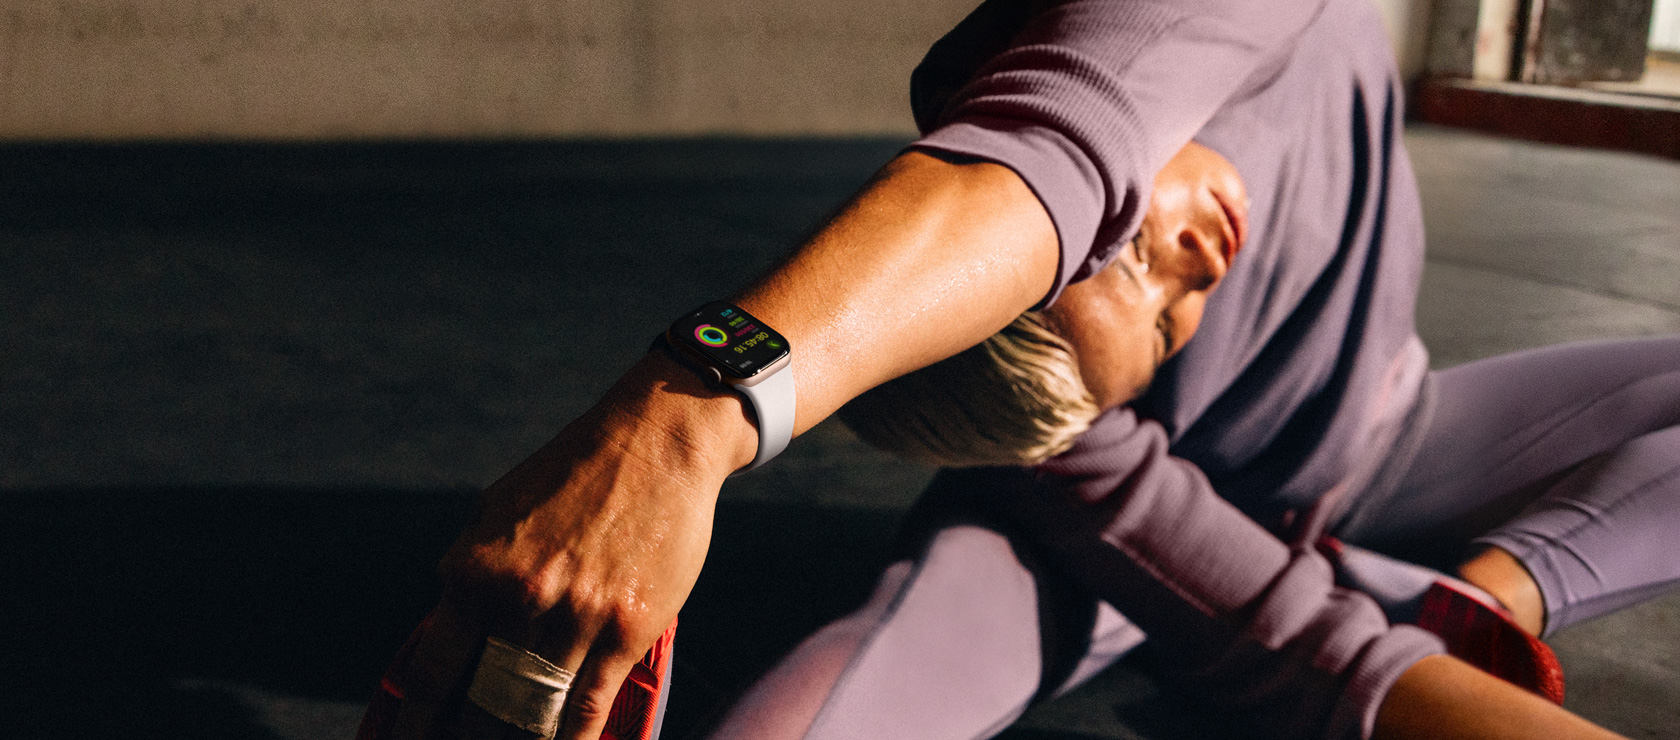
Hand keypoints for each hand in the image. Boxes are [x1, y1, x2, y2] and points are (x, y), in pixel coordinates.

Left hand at [389, 351, 756, 739]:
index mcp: (476, 569)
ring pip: (536, 713)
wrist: (655, 442)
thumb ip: (471, 569)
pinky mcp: (628, 628)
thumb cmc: (573, 473)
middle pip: (482, 704)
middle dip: (471, 738)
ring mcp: (577, 617)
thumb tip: (448, 630)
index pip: (434, 671)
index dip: (417, 720)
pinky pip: (590, 708)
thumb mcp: (497, 510)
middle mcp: (521, 598)